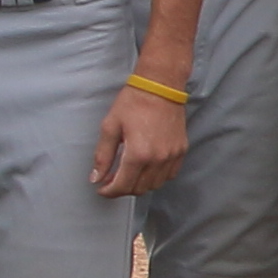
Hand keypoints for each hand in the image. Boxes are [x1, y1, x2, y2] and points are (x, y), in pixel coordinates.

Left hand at [90, 80, 189, 198]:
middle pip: (138, 189)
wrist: (161, 85)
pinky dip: (156, 177)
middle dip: (122, 188)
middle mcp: (158, 159)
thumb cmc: (134, 102)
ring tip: (128, 173)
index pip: (122, 186)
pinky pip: (169, 175)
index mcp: (138, 154)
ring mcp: (172, 155)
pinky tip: (146, 167)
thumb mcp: (110, 127)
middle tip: (111, 179)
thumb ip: (103, 156)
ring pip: (154, 185)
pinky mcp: (181, 150)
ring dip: (139, 184)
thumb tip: (96, 178)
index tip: (101, 189)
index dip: (108, 192)